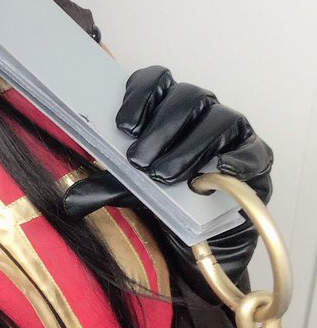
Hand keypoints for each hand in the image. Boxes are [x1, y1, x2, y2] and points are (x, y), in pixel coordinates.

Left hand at [63, 66, 272, 295]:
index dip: (140, 95)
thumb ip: (106, 189)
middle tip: (139, 161)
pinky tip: (219, 170)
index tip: (123, 126)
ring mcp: (232, 134)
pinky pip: (251, 151)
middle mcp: (203, 113)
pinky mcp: (256, 160)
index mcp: (169, 110)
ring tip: (165, 175)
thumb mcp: (131, 196)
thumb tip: (70, 199)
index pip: (156, 81)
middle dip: (162, 128)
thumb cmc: (168, 207)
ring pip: (218, 120)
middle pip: (189, 97)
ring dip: (189, 146)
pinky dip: (236, 158)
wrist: (204, 246)